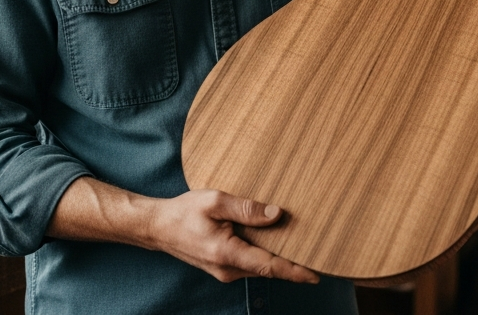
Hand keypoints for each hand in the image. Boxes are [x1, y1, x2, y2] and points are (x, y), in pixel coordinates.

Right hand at [145, 189, 318, 284]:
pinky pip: (251, 264)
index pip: (269, 266)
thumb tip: (276, 214)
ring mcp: (225, 272)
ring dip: (279, 259)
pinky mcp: (224, 268)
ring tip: (302, 245)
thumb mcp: (216, 201)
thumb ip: (247, 208)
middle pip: (268, 269)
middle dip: (293, 264)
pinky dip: (265, 256)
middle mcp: (227, 269)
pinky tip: (275, 243)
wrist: (158, 227)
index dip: (294, 271)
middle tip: (319, 253)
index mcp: (227, 253)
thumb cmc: (185, 212)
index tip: (316, 275)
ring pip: (260, 267)